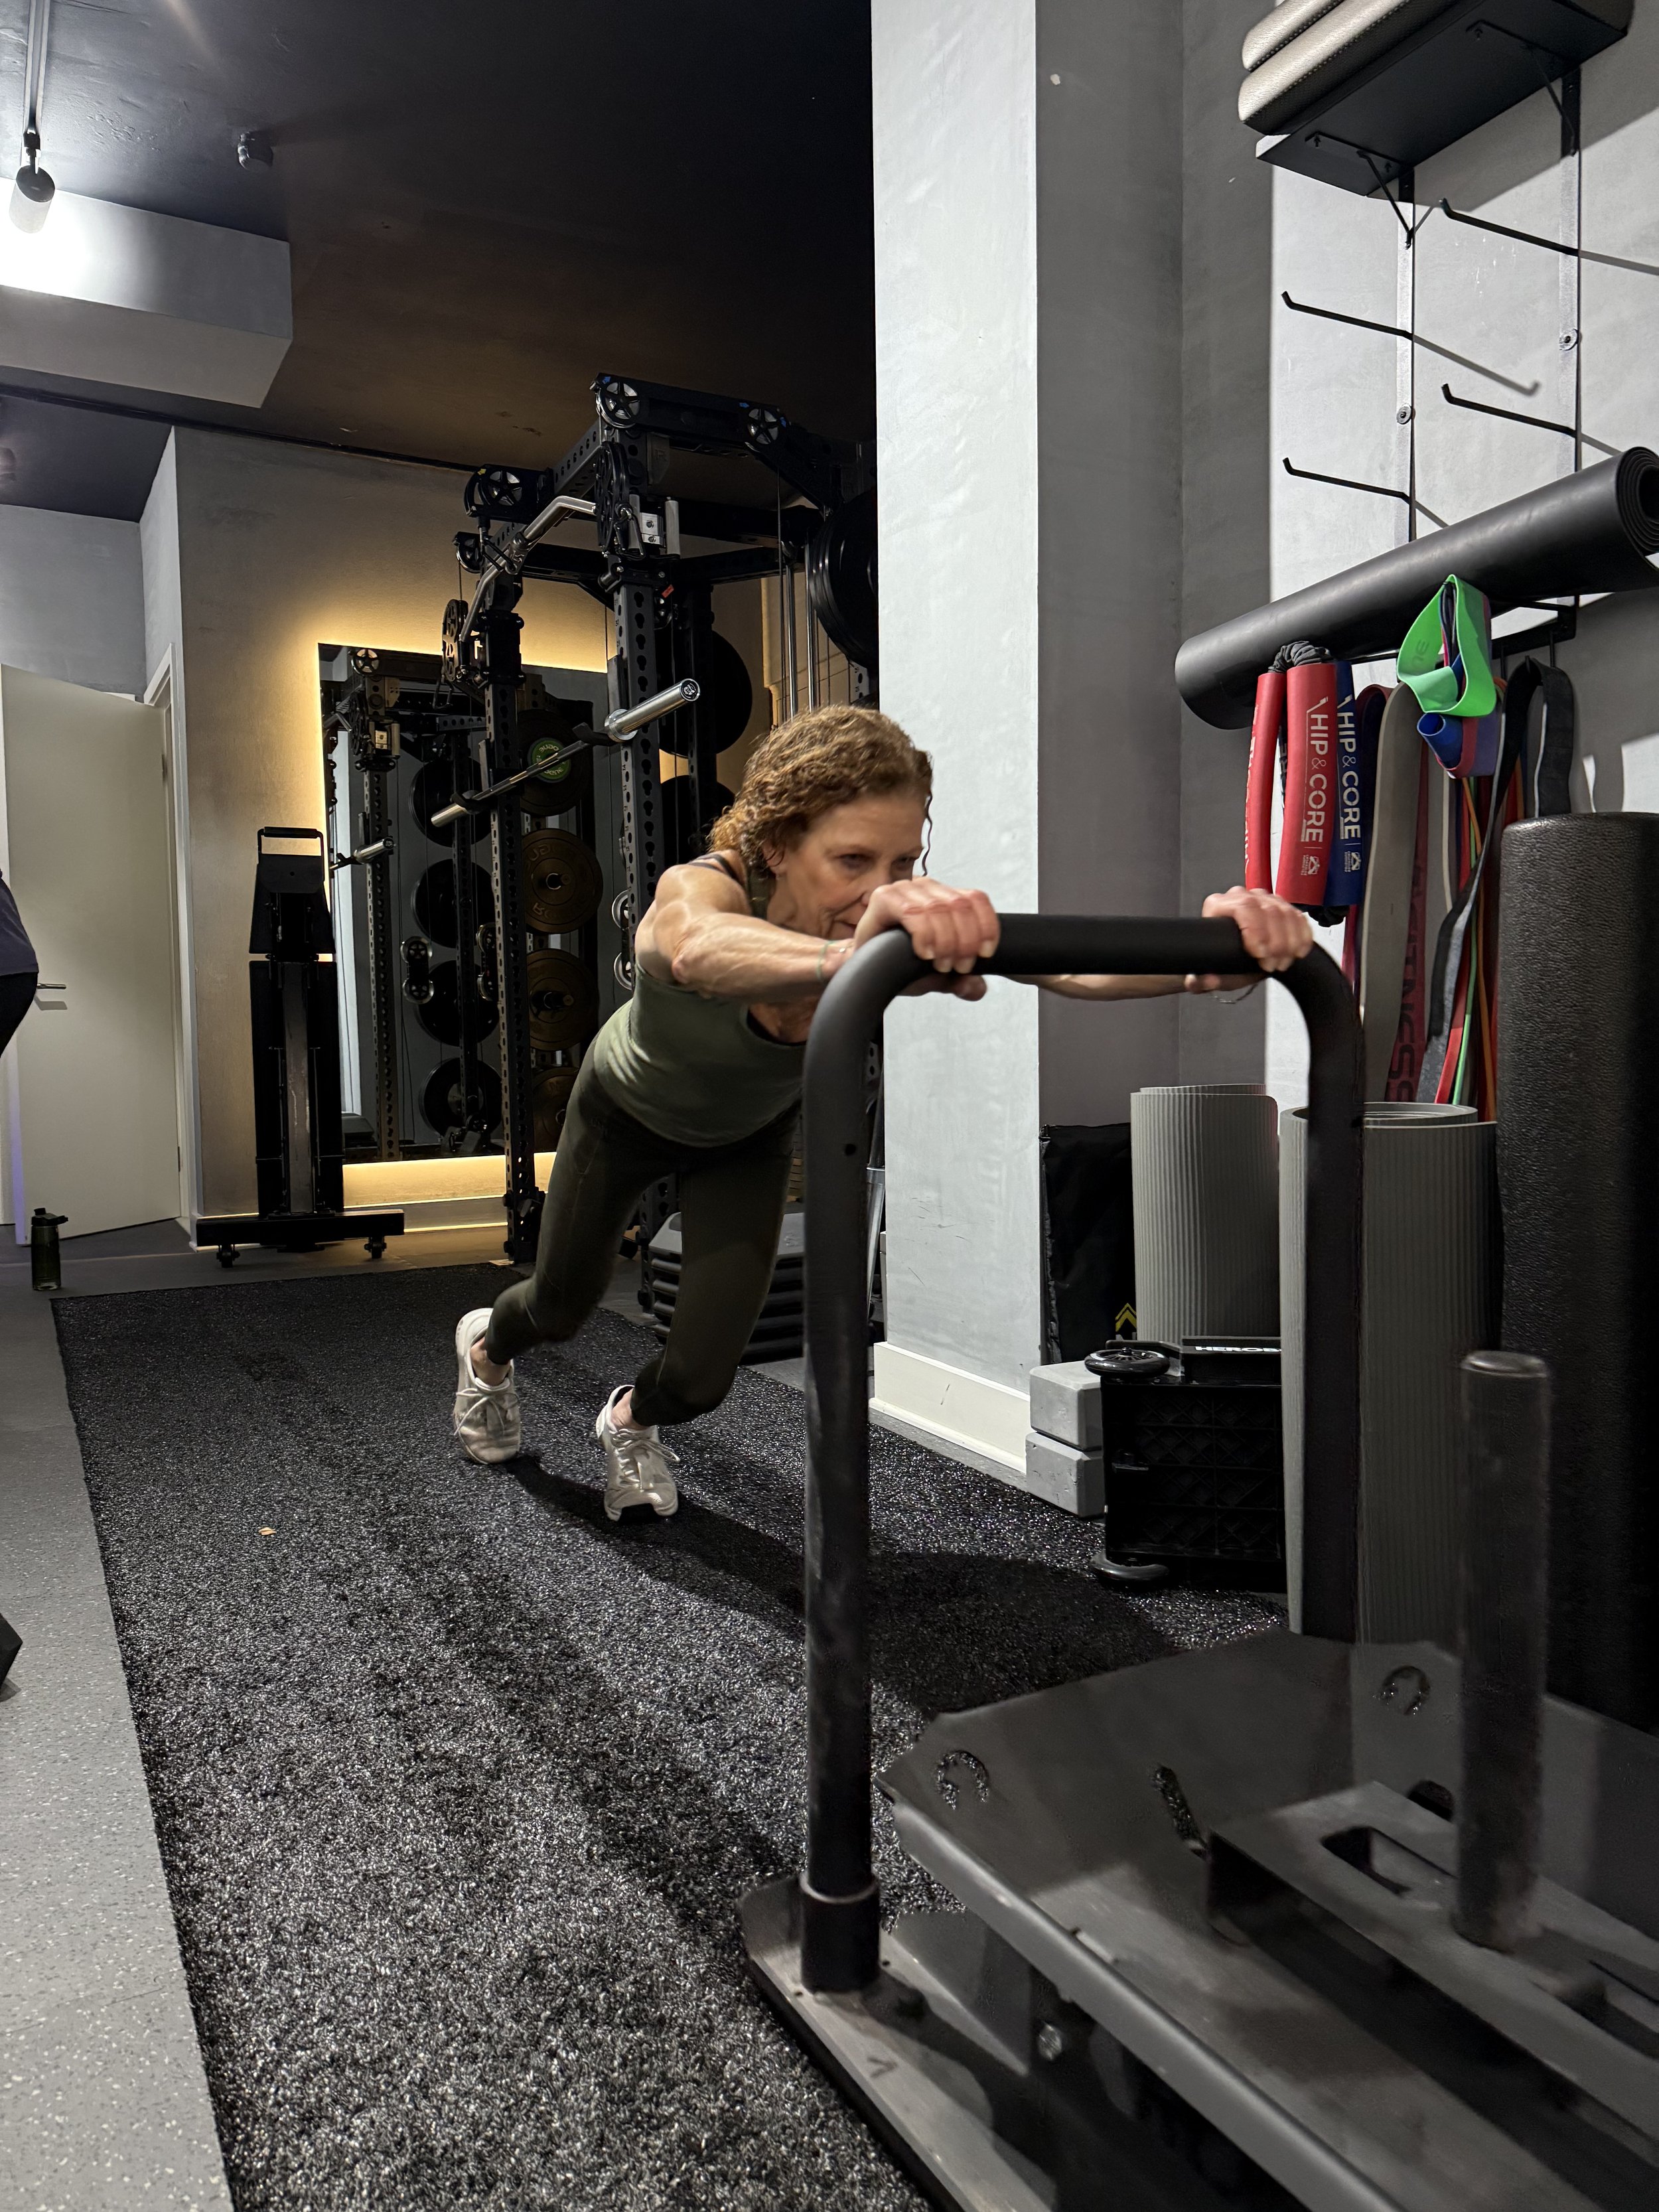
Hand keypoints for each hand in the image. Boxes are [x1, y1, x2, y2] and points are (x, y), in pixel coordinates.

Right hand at [852, 879, 999, 999]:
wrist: (862, 967)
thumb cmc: (895, 962)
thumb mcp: (934, 974)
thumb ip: (959, 979)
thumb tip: (976, 988)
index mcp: (942, 896)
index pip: (976, 899)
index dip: (986, 926)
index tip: (985, 953)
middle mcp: (924, 887)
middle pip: (960, 905)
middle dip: (965, 941)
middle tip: (958, 966)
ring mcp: (904, 890)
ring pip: (940, 908)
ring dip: (946, 941)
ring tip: (940, 963)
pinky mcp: (884, 898)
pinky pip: (914, 912)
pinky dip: (924, 934)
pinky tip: (924, 952)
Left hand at [1187, 886, 1313, 992]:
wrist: (1227, 958)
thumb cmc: (1216, 960)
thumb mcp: (1207, 974)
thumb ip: (1201, 981)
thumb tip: (1207, 980)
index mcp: (1219, 905)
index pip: (1243, 907)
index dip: (1256, 930)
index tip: (1260, 954)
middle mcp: (1241, 897)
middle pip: (1268, 909)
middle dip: (1276, 942)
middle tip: (1272, 965)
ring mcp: (1263, 899)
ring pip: (1285, 912)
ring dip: (1290, 942)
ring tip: (1282, 963)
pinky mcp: (1281, 906)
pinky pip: (1297, 917)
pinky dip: (1302, 936)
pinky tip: (1298, 952)